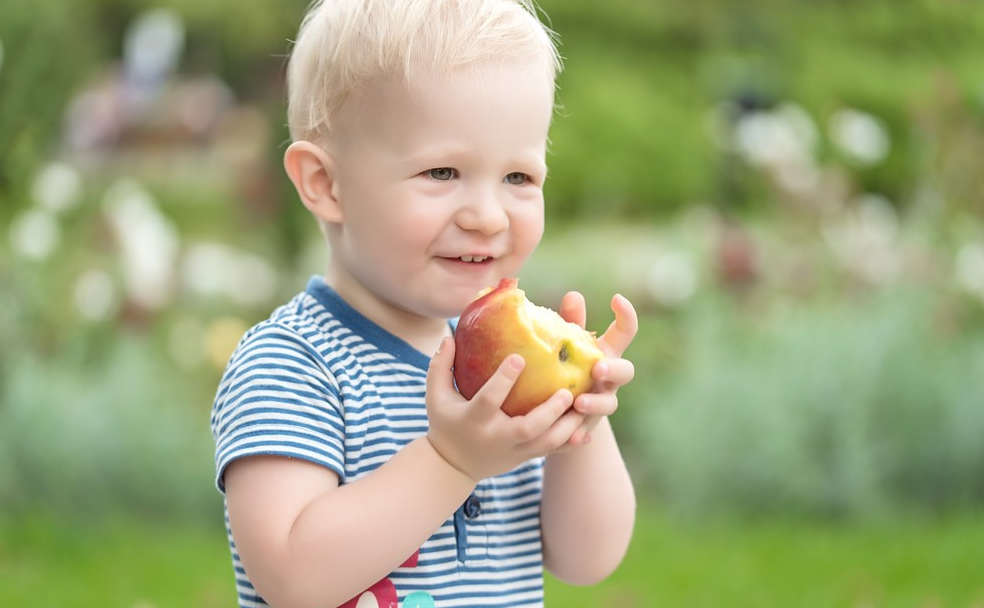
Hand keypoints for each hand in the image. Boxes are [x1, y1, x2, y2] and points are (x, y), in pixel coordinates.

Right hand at [425, 337, 585, 481]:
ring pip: (546, 444)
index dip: (503, 380)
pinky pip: (551, 452)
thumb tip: (449, 336)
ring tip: (584, 404)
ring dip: (567, 427)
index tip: (519, 358)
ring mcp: (513, 451)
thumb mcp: (435, 395)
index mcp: (473, 419)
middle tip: (567, 391)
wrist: (453, 465)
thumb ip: (440, 366)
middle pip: (527, 428)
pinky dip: (570, 444)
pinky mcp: (525, 457)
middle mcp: (495, 437)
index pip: (488, 400)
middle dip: (549, 411)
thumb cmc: (446, 421)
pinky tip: (586, 431)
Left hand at [556, 291, 637, 449]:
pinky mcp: (588, 424)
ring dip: (597, 403)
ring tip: (580, 403)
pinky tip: (573, 438)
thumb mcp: (568, 343)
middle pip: (626, 371)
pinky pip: (587, 431)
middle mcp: (611, 376)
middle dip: (614, 369)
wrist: (564, 408)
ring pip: (610, 403)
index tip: (616, 299)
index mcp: (608, 351)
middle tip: (598, 368)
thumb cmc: (567, 363)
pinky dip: (581, 435)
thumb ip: (571, 322)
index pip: (626, 331)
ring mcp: (603, 400)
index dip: (627, 315)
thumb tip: (573, 295)